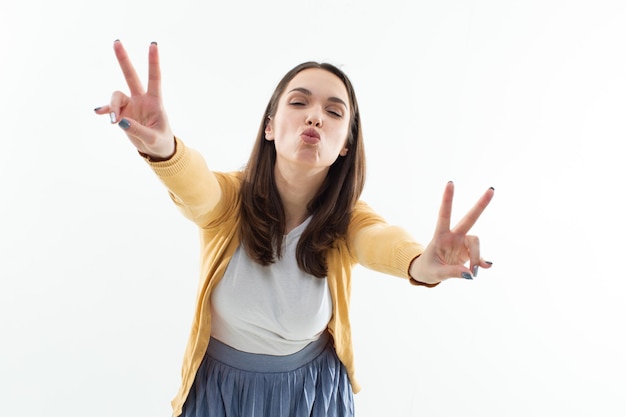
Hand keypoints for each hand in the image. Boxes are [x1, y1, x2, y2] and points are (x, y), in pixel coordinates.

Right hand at [94, 40, 174, 159]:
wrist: (155, 150)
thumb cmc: (160, 142)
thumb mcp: (153, 138)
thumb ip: (138, 130)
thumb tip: (121, 121)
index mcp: (155, 102)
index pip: (154, 79)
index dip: (153, 62)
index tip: (153, 44)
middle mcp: (142, 99)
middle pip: (131, 76)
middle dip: (124, 60)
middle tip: (116, 42)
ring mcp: (131, 105)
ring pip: (116, 96)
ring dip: (113, 107)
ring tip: (114, 121)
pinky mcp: (122, 114)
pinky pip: (110, 109)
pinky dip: (105, 110)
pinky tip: (98, 112)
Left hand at [409, 181, 493, 283]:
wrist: (428, 273)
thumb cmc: (428, 268)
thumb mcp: (435, 272)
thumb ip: (452, 272)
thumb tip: (470, 273)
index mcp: (440, 236)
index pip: (444, 215)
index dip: (447, 200)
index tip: (450, 183)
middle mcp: (453, 236)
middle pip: (469, 218)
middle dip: (480, 205)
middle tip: (491, 190)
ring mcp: (462, 243)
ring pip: (475, 242)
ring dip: (476, 257)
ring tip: (472, 272)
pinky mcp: (468, 253)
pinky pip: (479, 256)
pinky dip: (481, 263)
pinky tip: (485, 267)